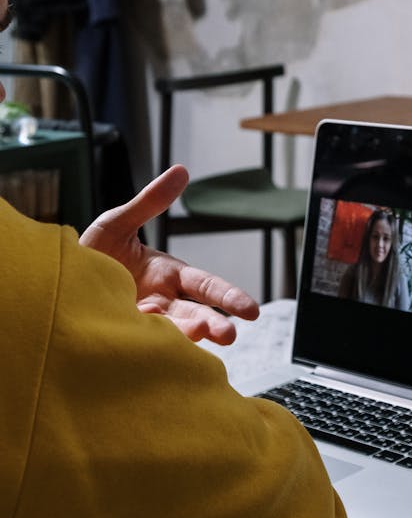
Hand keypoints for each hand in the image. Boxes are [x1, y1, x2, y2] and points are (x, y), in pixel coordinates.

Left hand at [79, 165, 258, 343]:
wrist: (53, 285)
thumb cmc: (89, 254)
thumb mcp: (118, 223)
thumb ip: (149, 202)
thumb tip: (181, 170)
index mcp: (167, 276)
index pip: (205, 287)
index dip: (229, 297)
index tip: (251, 311)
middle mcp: (162, 303)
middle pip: (197, 314)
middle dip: (214, 324)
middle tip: (230, 334)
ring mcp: (144, 325)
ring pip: (174, 333)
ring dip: (188, 336)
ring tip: (202, 337)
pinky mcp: (124, 339)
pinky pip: (145, 345)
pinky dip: (157, 346)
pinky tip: (165, 347)